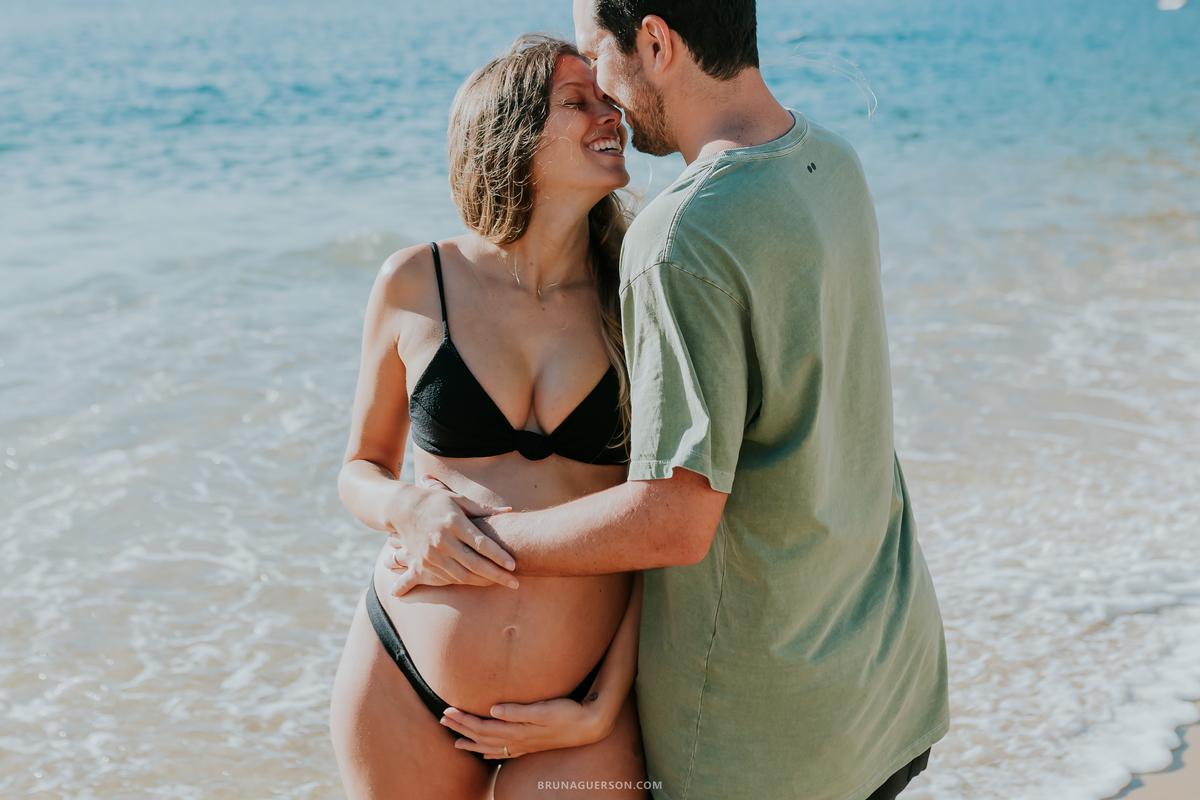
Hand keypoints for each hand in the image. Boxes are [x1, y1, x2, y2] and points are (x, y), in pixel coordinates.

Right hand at [385, 475, 515, 596]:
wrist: (401, 509)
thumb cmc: (434, 501)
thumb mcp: (458, 500)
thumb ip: (483, 509)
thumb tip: (509, 510)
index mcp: (454, 523)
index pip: (481, 544)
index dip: (499, 556)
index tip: (514, 565)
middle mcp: (443, 541)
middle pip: (474, 564)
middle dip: (497, 576)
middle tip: (515, 583)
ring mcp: (432, 554)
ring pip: (462, 576)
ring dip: (483, 582)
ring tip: (501, 583)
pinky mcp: (424, 564)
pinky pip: (448, 578)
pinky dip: (465, 581)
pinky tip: (479, 581)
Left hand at [438, 695, 611, 758]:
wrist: (587, 726)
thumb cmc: (567, 713)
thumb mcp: (543, 708)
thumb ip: (517, 710)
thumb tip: (493, 710)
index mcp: (516, 730)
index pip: (482, 726)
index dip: (463, 719)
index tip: (447, 710)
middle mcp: (517, 740)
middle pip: (482, 736)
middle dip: (461, 728)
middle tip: (442, 720)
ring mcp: (524, 745)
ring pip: (490, 746)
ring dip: (471, 742)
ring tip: (455, 741)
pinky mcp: (530, 745)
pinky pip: (504, 752)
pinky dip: (490, 752)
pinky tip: (484, 753)